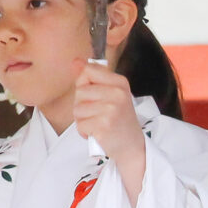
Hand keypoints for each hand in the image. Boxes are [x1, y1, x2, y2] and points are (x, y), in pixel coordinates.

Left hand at [72, 62, 147, 201]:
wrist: (132, 146)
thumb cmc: (119, 119)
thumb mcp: (111, 94)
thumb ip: (92, 77)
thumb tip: (75, 61)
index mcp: (120, 82)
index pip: (88, 70)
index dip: (84, 84)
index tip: (96, 96)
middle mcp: (117, 93)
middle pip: (80, 91)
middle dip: (83, 105)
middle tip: (99, 114)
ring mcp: (111, 110)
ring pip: (77, 109)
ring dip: (83, 120)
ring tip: (99, 124)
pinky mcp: (103, 126)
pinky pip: (80, 125)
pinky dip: (85, 132)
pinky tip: (98, 133)